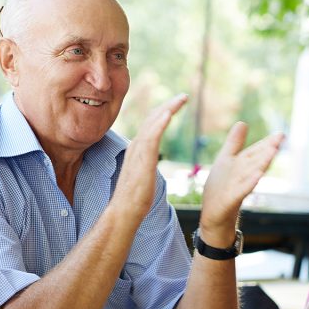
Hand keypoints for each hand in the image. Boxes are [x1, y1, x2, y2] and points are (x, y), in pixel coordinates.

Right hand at [112, 94, 188, 222]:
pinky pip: (151, 137)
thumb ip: (146, 163)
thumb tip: (150, 162)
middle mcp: (136, 146)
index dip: (163, 112)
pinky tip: (169, 113)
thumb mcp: (144, 174)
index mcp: (137, 149)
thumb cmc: (135, 198)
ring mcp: (138, 152)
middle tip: (184, 96)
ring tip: (182, 99)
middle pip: (152, 119)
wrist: (124, 212)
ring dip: (168, 108)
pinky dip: (160, 123)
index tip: (176, 104)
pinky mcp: (142, 160)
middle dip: (168, 105)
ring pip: (153, 123)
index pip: (151, 124)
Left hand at [199, 123, 283, 234]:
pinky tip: (257, 176)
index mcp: (242, 165)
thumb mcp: (226, 160)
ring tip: (272, 152)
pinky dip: (249, 183)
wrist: (214, 214)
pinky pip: (241, 190)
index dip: (267, 143)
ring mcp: (238, 188)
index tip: (281, 134)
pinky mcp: (231, 200)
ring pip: (251, 174)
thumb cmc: (221, 187)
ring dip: (262, 163)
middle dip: (267, 150)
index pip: (256, 152)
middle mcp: (243, 176)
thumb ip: (234, 143)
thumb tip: (242, 122)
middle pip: (256, 161)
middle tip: (281, 139)